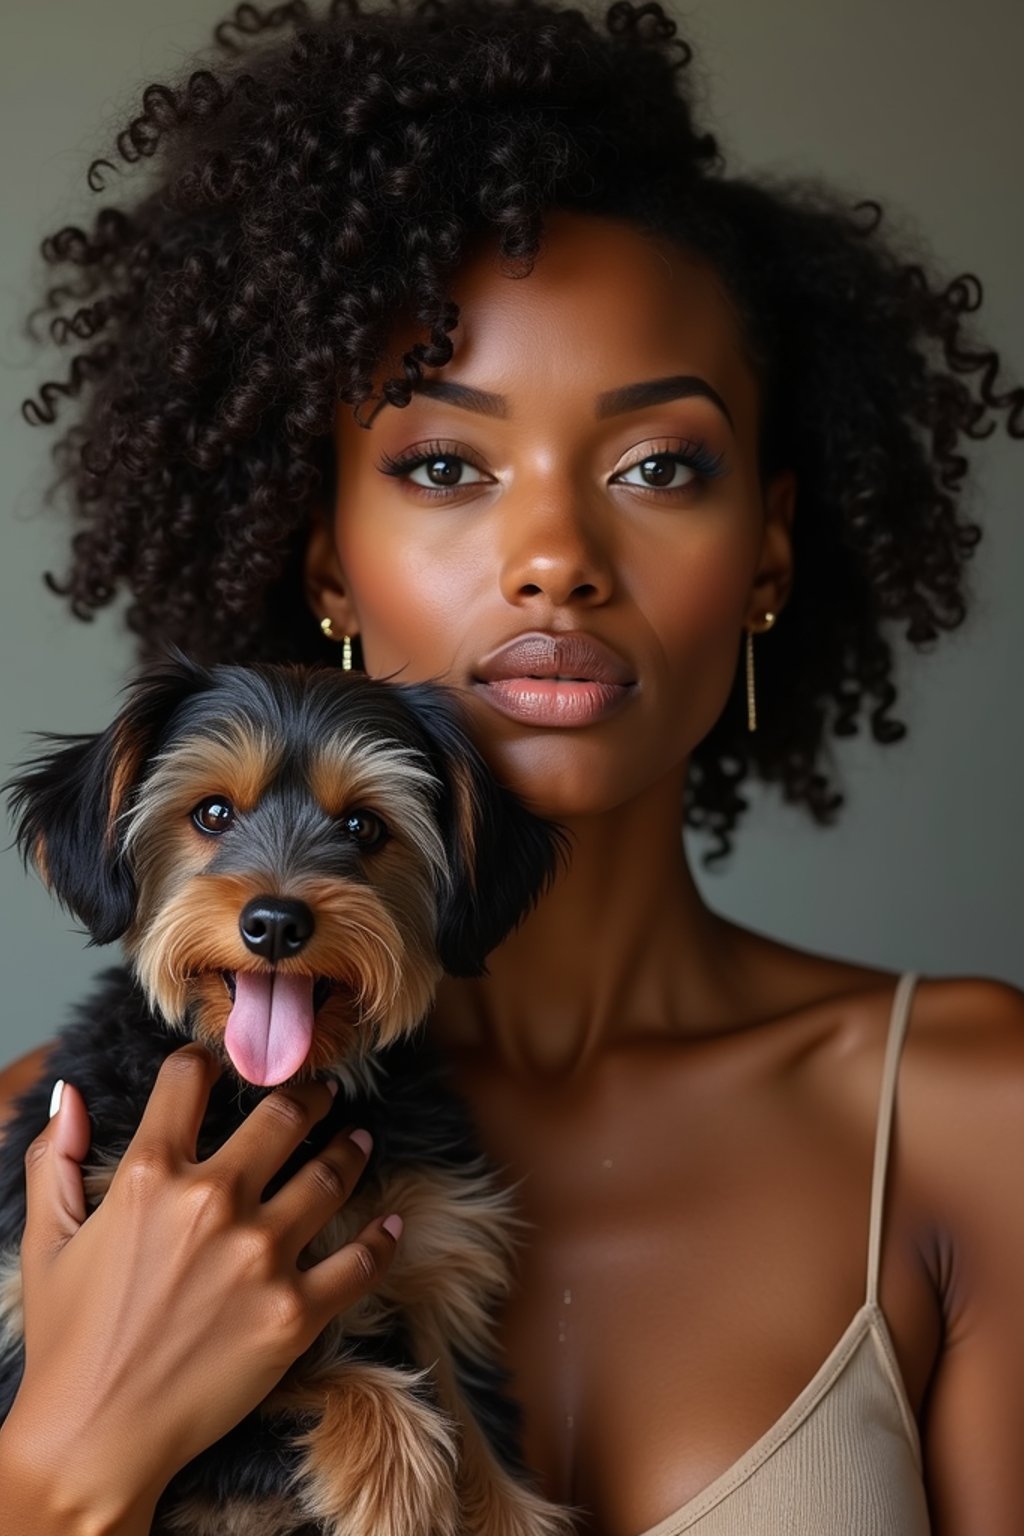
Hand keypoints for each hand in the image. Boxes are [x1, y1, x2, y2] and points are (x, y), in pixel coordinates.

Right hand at [0, 1043, 402, 1530]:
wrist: (94, 1439)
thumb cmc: (69, 1340)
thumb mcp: (47, 1241)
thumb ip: (54, 1159)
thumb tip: (67, 1093)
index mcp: (149, 1176)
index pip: (188, 1080)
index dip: (203, 1063)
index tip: (219, 1066)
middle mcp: (212, 1202)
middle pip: (283, 1116)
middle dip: (308, 1096)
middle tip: (324, 1094)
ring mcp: (260, 1256)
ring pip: (330, 1176)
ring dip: (350, 1150)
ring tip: (358, 1142)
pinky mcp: (295, 1312)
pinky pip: (360, 1261)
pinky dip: (382, 1239)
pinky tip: (392, 1223)